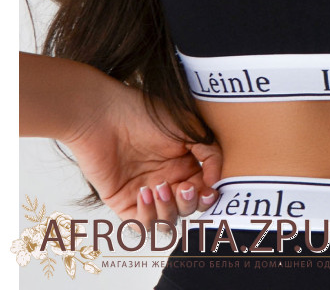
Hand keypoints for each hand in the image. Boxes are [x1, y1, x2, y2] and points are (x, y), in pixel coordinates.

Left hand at [63, 81, 221, 231]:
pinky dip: (147, 216)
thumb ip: (210, 152)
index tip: (207, 191)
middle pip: (187, 210)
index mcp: (183, 164)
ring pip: (166, 222)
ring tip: (158, 187)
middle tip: (182, 188)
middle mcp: (166, 180)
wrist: (103, 116)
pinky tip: (144, 193)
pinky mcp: (123, 202)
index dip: (207, 196)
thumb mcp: (188, 127)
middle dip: (188, 204)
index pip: (202, 191)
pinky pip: (141, 225)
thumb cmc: (144, 114)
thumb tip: (216, 182)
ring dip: (167, 210)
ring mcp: (145, 193)